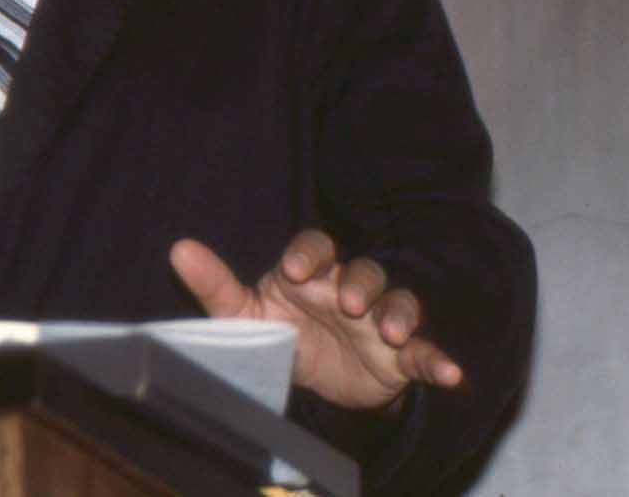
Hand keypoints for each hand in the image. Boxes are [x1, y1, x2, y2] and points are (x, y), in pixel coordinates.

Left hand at [169, 230, 461, 410]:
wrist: (316, 381)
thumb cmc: (279, 331)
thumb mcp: (243, 314)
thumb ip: (214, 285)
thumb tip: (178, 249)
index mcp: (310, 273)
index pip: (315, 247)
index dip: (308, 254)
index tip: (294, 271)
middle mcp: (349, 288)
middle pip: (364, 269)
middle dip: (360, 282)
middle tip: (348, 302)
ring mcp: (380, 319)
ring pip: (399, 301)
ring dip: (399, 312)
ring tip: (392, 331)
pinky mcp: (402, 356)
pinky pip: (426, 352)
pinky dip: (439, 360)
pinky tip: (450, 374)